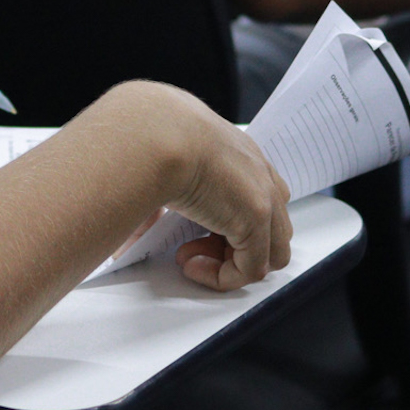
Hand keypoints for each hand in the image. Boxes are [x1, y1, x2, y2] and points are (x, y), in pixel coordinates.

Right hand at [106, 82, 292, 291]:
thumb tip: (141, 224)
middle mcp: (259, 172)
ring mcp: (264, 195)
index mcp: (239, 153)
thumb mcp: (164, 162)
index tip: (190, 230)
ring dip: (227, 264)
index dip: (225, 226)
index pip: (255, 199)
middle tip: (189, 246)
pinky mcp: (257, 218)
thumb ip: (164, 191)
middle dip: (229, 247)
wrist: (155, 132)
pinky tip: (189, 263)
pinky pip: (250, 269)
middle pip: (268, 228)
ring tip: (188, 258)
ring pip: (268, 253)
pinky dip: (220, 277)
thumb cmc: (153, 137)